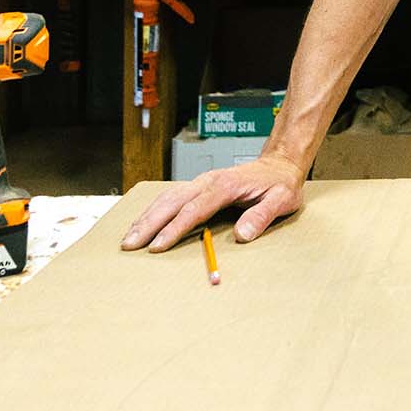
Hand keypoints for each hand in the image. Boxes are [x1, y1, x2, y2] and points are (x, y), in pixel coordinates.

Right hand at [120, 153, 305, 252]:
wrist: (280, 163)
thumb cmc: (280, 183)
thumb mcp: (282, 199)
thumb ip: (262, 216)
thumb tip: (242, 234)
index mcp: (226, 185)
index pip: (195, 209)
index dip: (174, 229)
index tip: (157, 247)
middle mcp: (210, 181)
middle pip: (173, 202)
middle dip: (149, 223)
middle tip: (129, 245)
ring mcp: (203, 182)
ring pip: (168, 197)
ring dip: (147, 217)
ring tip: (128, 238)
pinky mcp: (200, 186)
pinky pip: (172, 196)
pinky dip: (154, 210)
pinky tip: (142, 222)